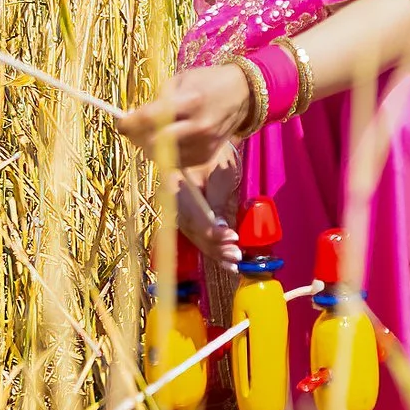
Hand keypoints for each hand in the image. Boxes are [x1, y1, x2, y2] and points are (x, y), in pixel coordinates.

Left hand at [117, 62, 249, 170]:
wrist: (242, 94)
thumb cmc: (207, 82)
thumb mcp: (180, 81)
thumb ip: (158, 101)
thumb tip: (133, 120)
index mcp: (191, 101)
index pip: (150, 118)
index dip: (129, 123)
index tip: (121, 123)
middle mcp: (198, 126)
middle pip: (154, 142)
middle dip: (138, 137)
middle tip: (134, 130)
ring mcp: (204, 144)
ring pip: (163, 156)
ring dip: (151, 147)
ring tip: (152, 134)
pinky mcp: (206, 157)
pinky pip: (176, 163)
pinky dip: (167, 154)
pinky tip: (170, 141)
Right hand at [174, 144, 242, 266]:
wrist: (205, 148)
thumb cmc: (213, 157)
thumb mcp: (217, 175)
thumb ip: (217, 202)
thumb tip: (220, 227)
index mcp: (175, 188)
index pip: (193, 217)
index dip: (212, 231)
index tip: (232, 236)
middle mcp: (172, 204)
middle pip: (193, 232)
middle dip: (216, 246)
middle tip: (236, 254)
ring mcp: (178, 214)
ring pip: (196, 239)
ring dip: (216, 252)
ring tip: (234, 262)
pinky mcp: (188, 220)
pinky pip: (198, 237)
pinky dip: (213, 249)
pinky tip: (227, 262)